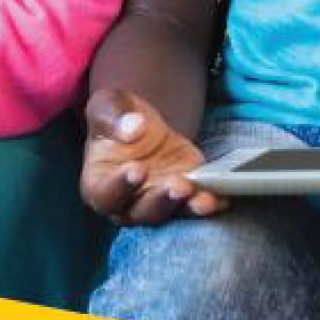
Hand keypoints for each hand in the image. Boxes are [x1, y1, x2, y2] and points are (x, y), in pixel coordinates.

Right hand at [81, 88, 227, 225]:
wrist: (142, 123)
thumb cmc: (117, 118)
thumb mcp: (109, 105)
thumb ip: (114, 116)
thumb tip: (134, 127)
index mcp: (98, 183)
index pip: (105, 194)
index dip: (120, 186)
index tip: (137, 170)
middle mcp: (126, 202)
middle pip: (142, 212)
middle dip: (162, 201)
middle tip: (179, 186)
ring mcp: (156, 201)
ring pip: (171, 214)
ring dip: (188, 207)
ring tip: (203, 199)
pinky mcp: (183, 196)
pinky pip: (195, 205)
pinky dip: (209, 202)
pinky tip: (221, 196)